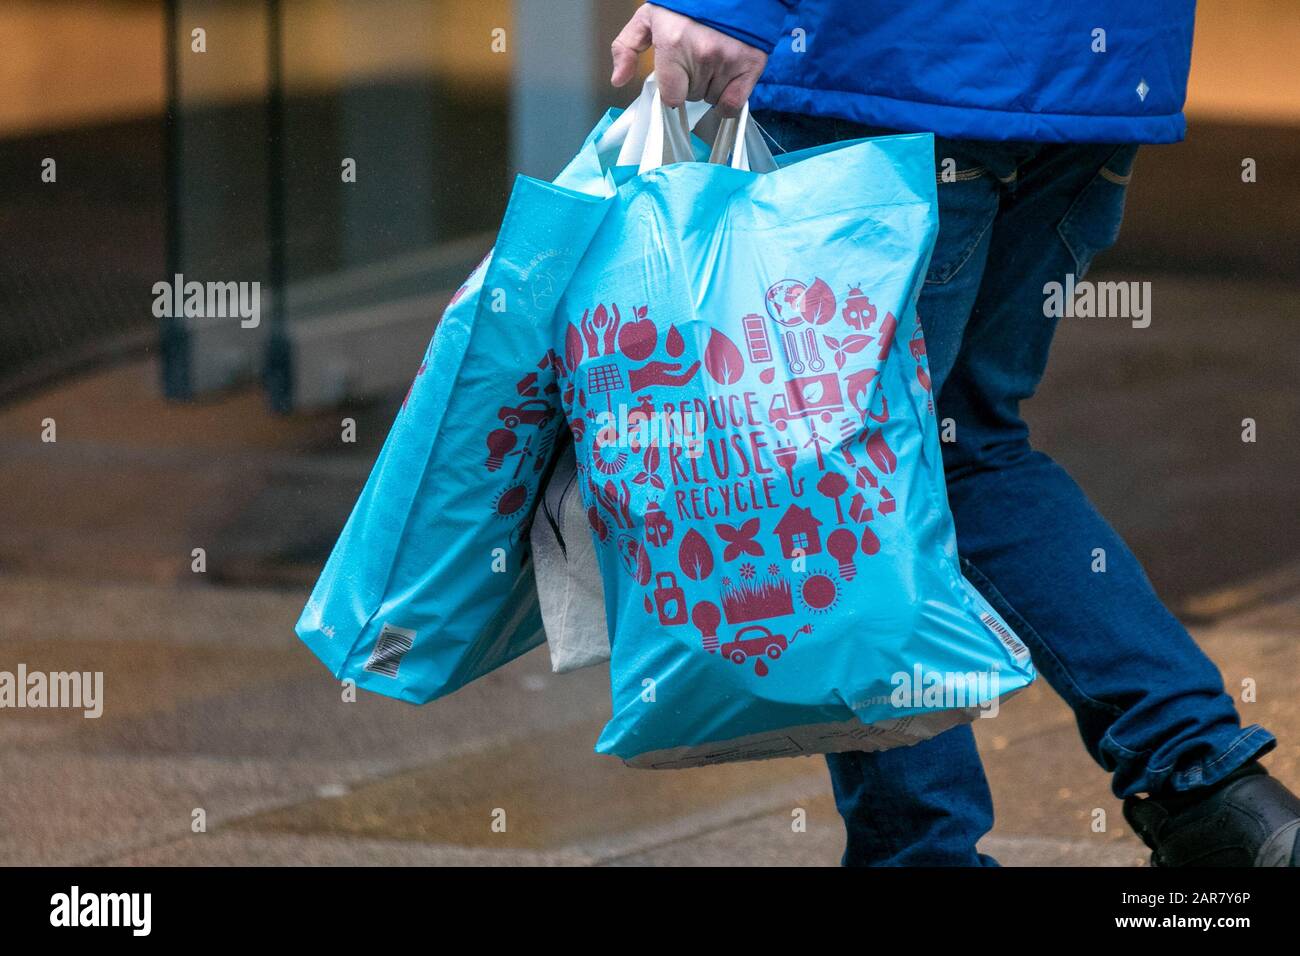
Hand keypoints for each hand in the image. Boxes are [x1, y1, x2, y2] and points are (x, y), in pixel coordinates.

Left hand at [610, 3, 767, 116]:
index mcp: (673, 44)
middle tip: (696, 58)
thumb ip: (627, 47)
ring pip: (712, 98)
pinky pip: (734, 103)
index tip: (676, 78)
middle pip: (692, 96)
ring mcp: (728, 60)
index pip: (671, 96)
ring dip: (711, 86)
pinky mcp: (750, 64)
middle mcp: (702, 55)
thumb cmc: (689, 1)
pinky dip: (729, 99)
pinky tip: (726, 82)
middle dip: (691, 83)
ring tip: (713, 60)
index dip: (672, 89)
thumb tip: (618, 79)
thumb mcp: (649, 16)